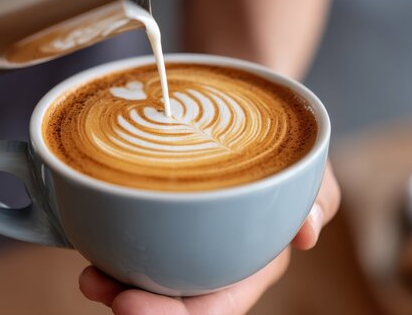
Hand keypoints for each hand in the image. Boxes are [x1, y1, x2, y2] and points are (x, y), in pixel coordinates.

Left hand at [79, 162, 340, 314]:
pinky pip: (135, 248)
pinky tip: (90, 247)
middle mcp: (215, 262)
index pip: (217, 308)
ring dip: (115, 286)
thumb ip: (321, 195)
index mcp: (252, 263)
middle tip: (101, 288)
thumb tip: (308, 232)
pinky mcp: (161, 223)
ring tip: (90, 276)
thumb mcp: (308, 166)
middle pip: (175, 303)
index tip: (133, 306)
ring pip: (149, 282)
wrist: (247, 115)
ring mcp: (185, 245)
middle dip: (137, 307)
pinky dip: (111, 254)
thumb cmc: (280, 147)